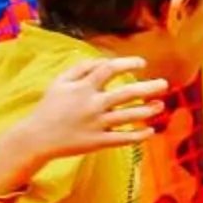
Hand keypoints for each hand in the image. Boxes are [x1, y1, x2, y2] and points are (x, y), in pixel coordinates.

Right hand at [0, 57, 164, 198]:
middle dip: (148, 87)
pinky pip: (123, 139)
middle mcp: (92, 105)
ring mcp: (97, 125)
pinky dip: (138, 136)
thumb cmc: (50, 106)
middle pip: (126, 93)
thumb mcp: (60, 81)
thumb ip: (81, 68)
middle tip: (165, 84)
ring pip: (128, 117)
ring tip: (161, 106)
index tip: (142, 63)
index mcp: (83, 87)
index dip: (128, 63)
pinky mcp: (98, 142)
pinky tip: (151, 131)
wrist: (37, 137)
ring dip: (148, 111)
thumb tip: (104, 60)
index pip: (110, 69)